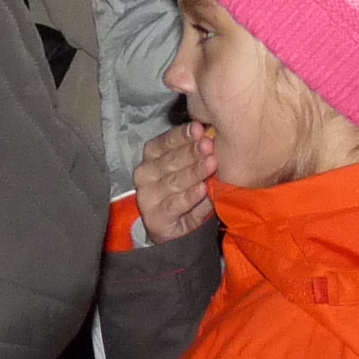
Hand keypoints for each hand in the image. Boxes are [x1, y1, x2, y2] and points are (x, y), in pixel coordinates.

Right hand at [133, 124, 215, 239]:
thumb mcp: (191, 169)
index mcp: (153, 156)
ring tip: (211, 164)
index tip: (200, 128)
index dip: (183, 134)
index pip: (166, 141)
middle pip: (170, 160)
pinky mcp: (154, 217)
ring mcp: (147, 195)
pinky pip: (174, 204)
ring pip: (173, 181)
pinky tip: (203, 189)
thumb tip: (213, 137)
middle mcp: (145, 173)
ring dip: (194, 172)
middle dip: (192, 152)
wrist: (179, 230)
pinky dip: (190, 196)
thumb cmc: (186, 193)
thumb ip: (198, 154)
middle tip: (209, 145)